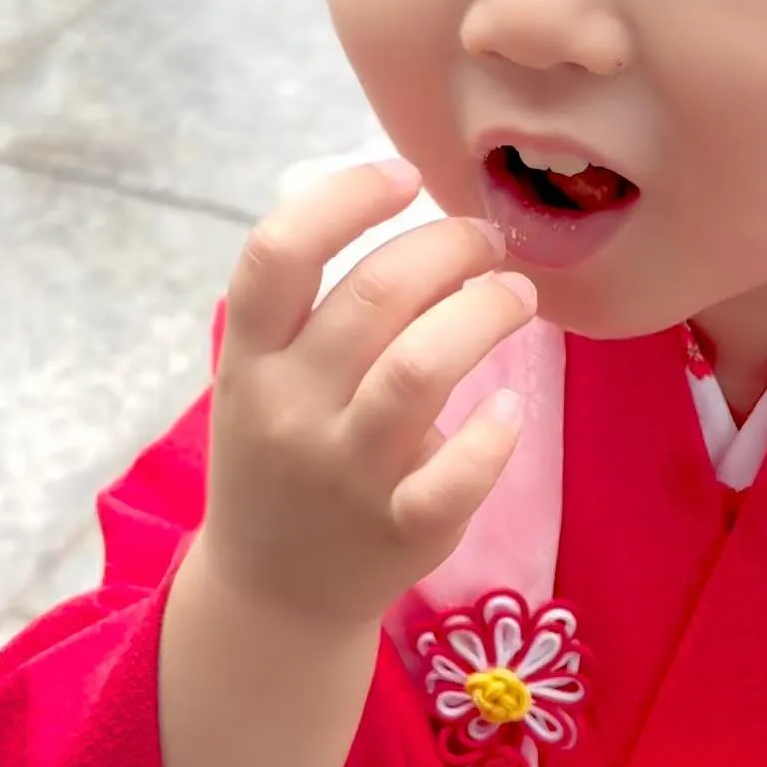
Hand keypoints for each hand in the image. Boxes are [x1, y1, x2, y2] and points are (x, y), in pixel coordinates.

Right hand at [202, 159, 535, 629]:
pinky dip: (496, 431)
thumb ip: (311, 310)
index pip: (278, 253)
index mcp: (250, 361)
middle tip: (487, 243)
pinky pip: (458, 472)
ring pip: (421, 368)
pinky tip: (511, 407)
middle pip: (375, 294)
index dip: (345, 197)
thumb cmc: (285, 457)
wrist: (274, 591)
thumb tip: (408, 219)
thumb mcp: (262, 381)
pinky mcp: (400, 529)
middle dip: (450, 247)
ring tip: (516, 297)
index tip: (404, 175)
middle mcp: (289, 410)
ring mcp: (344, 474)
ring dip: (484, 315)